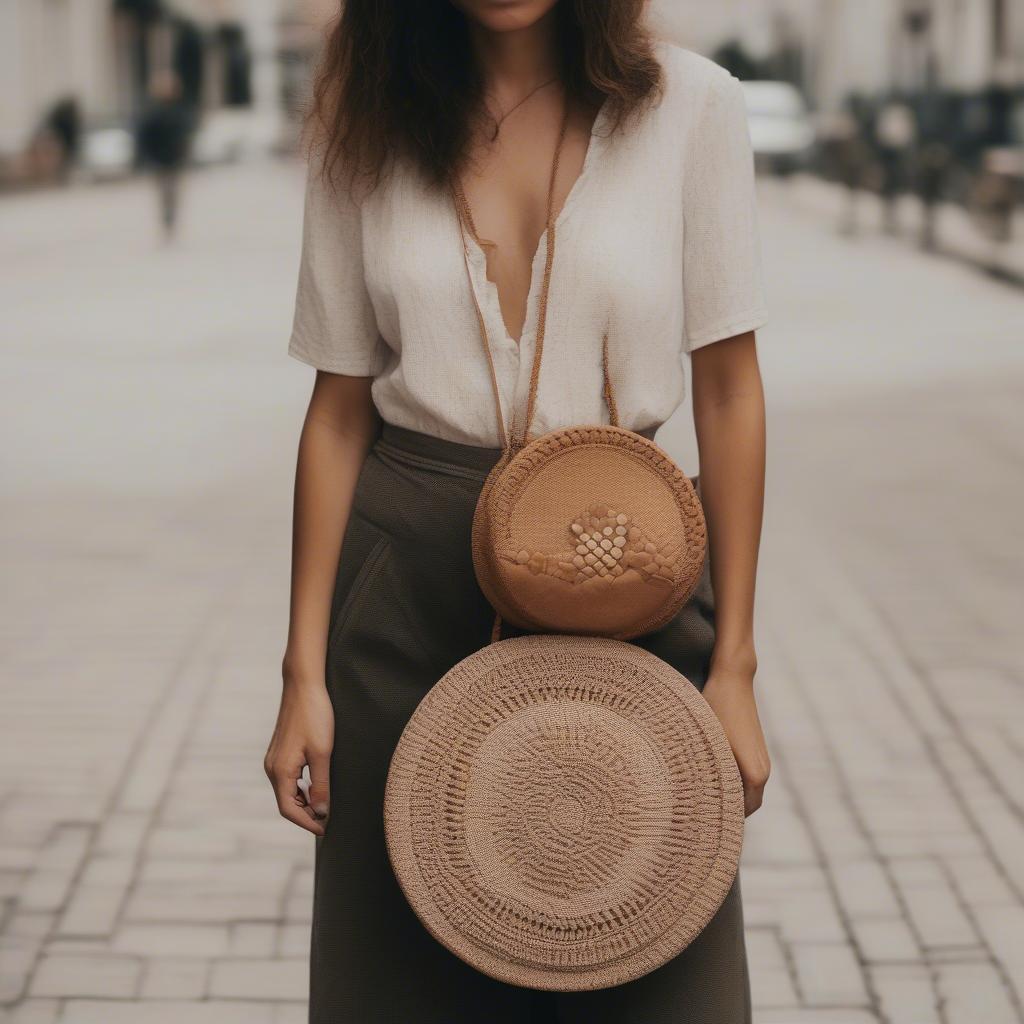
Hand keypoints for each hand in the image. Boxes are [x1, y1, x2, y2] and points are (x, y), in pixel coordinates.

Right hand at [264, 676, 333, 835]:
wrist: (303, 686)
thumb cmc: (315, 716)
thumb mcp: (323, 753)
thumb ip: (321, 785)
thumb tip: (321, 812)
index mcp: (280, 771)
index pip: (289, 810)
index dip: (307, 822)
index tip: (326, 829)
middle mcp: (272, 767)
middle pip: (286, 803)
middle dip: (306, 814)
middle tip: (329, 820)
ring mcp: (274, 759)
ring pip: (287, 791)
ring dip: (305, 801)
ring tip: (326, 805)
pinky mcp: (280, 752)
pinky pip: (288, 779)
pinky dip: (302, 788)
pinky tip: (318, 786)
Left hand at [701, 661, 770, 815]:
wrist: (732, 678)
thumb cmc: (715, 707)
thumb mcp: (706, 740)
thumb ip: (703, 770)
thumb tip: (689, 794)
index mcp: (755, 775)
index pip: (743, 812)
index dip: (725, 821)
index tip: (702, 825)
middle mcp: (763, 770)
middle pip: (747, 804)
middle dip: (729, 812)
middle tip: (700, 816)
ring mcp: (761, 759)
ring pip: (748, 789)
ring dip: (731, 795)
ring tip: (702, 798)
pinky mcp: (755, 749)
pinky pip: (747, 776)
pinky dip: (733, 782)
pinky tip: (710, 777)